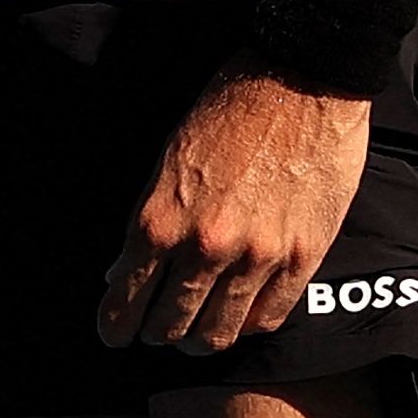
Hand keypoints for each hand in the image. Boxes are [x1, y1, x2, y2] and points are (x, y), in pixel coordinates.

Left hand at [97, 66, 374, 353]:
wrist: (299, 78)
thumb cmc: (228, 110)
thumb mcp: (167, 159)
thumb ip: (152, 221)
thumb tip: (127, 269)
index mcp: (160, 219)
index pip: (126, 299)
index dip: (116, 325)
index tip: (115, 333)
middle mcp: (204, 247)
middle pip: (169, 325)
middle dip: (156, 333)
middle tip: (157, 330)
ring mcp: (256, 256)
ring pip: (218, 333)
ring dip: (200, 339)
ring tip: (197, 333)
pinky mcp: (302, 257)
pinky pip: (268, 318)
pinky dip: (247, 325)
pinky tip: (240, 316)